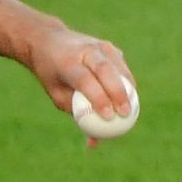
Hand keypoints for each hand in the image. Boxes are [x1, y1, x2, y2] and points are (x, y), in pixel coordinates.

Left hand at [27, 27, 134, 146]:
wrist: (49, 41)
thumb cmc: (53, 75)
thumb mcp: (57, 95)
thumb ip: (77, 114)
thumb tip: (95, 141)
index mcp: (67, 62)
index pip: (85, 80)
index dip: (98, 98)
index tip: (108, 116)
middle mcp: (85, 50)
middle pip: (106, 70)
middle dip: (118, 93)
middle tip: (125, 114)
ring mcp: (99, 45)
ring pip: (117, 66)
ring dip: (127, 88)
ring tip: (132, 109)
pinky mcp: (109, 47)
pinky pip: (121, 66)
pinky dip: (126, 82)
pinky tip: (129, 98)